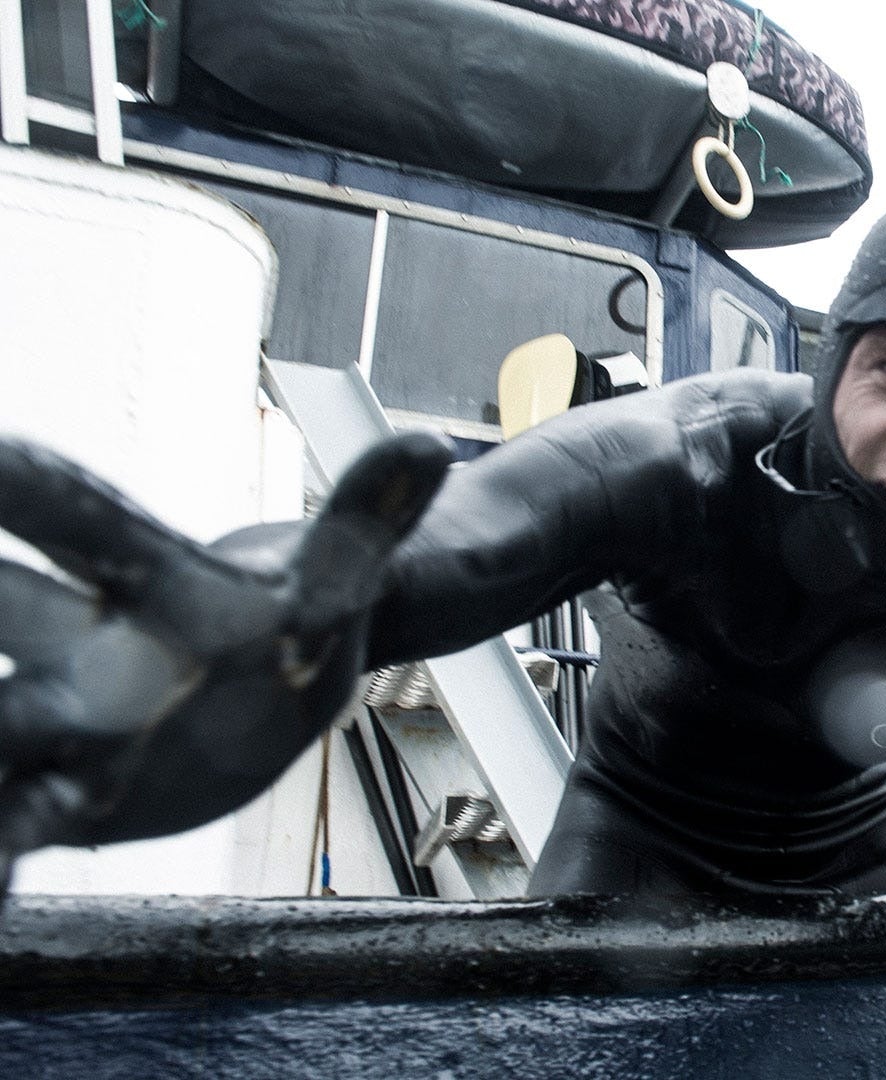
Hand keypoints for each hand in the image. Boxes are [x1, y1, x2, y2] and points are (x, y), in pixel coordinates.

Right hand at [0, 433, 449, 890]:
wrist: (283, 685)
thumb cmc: (305, 614)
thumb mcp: (342, 576)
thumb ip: (371, 515)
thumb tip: (431, 444)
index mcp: (152, 575)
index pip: (85, 519)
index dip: (34, 491)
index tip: (4, 456)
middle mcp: (87, 640)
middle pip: (13, 612)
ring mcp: (68, 720)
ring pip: (2, 719)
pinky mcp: (71, 794)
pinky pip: (18, 821)